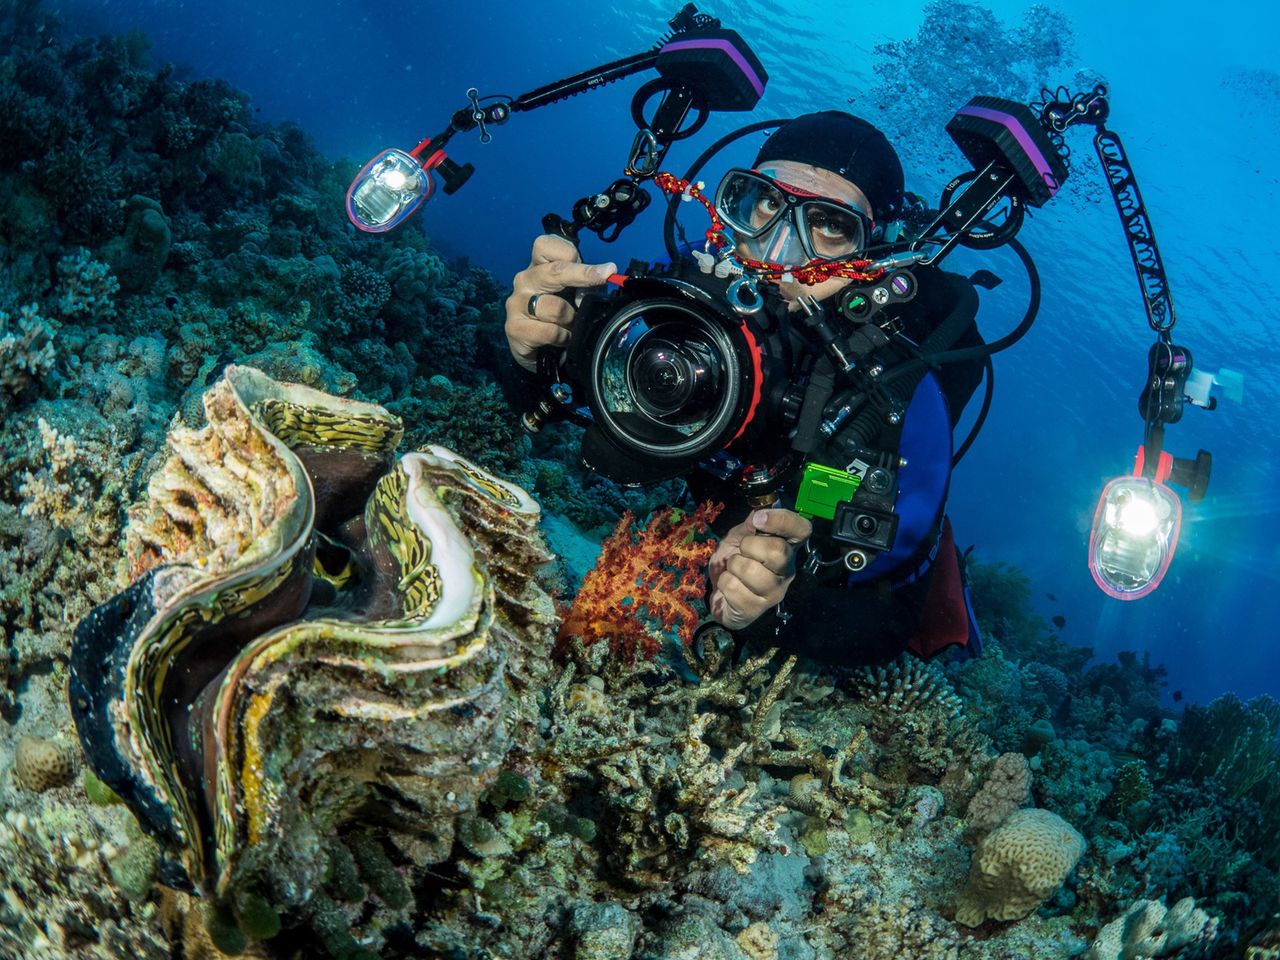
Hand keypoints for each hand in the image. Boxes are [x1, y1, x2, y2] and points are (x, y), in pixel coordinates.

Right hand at [504, 234, 615, 371]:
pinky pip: (549, 332)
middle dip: (583, 275)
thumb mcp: (577, 296)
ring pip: (556, 308)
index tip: (592, 262)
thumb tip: (603, 278)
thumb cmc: (561, 318)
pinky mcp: (514, 328)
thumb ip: (587, 285)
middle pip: (554, 270)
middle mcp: (524, 281)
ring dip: (572, 320)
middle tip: (605, 276)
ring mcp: (516, 303)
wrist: (542, 354)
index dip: (569, 251)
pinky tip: (563, 340)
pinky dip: (563, 338)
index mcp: (538, 267)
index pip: (545, 245)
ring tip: (572, 326)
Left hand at [708, 508, 811, 630]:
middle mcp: (787, 570)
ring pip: (751, 570)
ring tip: (734, 571)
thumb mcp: (740, 536)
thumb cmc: (735, 561)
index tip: (759, 519)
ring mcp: (774, 592)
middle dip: (749, 546)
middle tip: (742, 551)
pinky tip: (730, 586)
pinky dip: (724, 583)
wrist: (720, 593)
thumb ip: (751, 524)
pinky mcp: (757, 609)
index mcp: (787, 547)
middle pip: (778, 551)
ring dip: (733, 566)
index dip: (783, 520)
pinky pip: (734, 588)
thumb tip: (760, 510)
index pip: (802, 529)